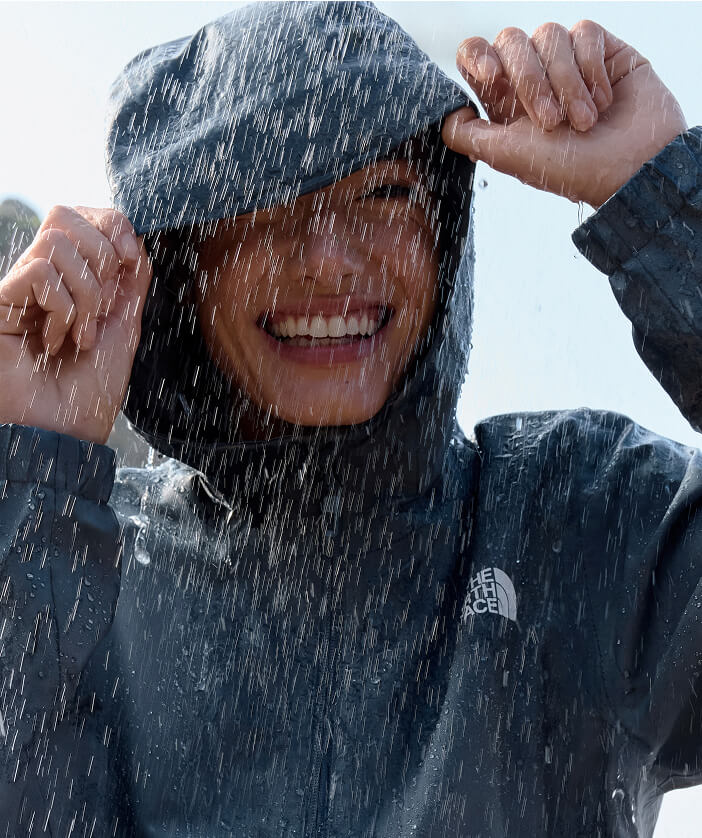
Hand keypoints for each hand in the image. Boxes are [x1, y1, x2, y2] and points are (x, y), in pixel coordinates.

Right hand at [0, 206, 151, 443]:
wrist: (64, 433)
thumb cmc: (90, 392)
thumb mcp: (124, 330)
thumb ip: (131, 286)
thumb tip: (136, 242)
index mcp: (74, 280)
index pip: (85, 217)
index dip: (112, 224)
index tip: (130, 257)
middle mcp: (44, 278)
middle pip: (65, 214)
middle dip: (100, 255)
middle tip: (103, 305)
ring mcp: (19, 290)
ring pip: (56, 242)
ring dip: (84, 293)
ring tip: (78, 334)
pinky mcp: (0, 304)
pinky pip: (38, 272)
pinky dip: (61, 306)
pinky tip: (53, 338)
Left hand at [442, 21, 687, 207]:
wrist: (631, 170)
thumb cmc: (570, 171)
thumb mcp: (508, 157)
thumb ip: (469, 136)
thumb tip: (448, 115)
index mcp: (505, 100)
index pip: (476, 55)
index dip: (477, 56)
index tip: (490, 76)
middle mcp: (533, 76)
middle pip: (510, 39)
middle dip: (530, 80)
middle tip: (551, 123)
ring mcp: (567, 61)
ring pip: (548, 34)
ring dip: (566, 83)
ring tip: (585, 122)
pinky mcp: (602, 49)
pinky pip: (584, 33)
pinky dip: (591, 70)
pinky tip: (604, 100)